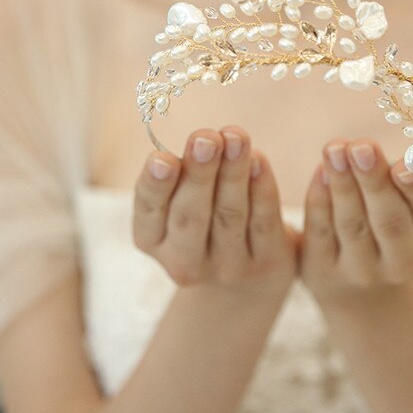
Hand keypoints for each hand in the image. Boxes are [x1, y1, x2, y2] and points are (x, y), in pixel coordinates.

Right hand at [132, 125, 296, 298]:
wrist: (248, 276)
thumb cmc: (206, 216)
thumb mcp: (182, 199)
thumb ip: (185, 172)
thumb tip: (201, 139)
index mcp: (153, 240)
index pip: (148, 212)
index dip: (154, 186)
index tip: (161, 159)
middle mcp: (185, 262)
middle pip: (190, 216)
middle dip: (198, 173)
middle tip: (206, 139)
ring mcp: (227, 267)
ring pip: (228, 215)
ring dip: (232, 172)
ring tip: (235, 137)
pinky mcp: (264, 263)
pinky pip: (263, 222)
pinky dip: (262, 189)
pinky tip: (259, 160)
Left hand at [297, 137, 412, 305]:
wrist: (360, 284)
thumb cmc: (389, 217)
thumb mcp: (406, 198)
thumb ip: (396, 174)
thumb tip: (368, 149)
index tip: (403, 164)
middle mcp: (403, 261)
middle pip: (390, 221)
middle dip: (374, 181)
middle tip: (362, 147)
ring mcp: (363, 271)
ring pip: (353, 224)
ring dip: (343, 183)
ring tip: (334, 149)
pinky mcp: (325, 271)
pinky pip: (321, 231)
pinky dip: (320, 198)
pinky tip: (320, 171)